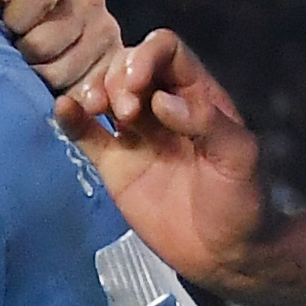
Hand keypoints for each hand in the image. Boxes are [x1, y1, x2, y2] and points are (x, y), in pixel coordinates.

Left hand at [0, 0, 126, 98]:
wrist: (41, 60)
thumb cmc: (10, 29)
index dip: (16, 19)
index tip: (8, 33)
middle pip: (44, 41)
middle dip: (24, 57)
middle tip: (19, 62)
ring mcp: (107, 31)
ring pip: (62, 72)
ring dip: (41, 82)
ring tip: (34, 77)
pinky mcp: (117, 65)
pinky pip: (88, 91)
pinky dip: (69, 100)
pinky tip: (57, 98)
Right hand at [49, 24, 276, 290]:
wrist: (226, 253)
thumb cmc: (241, 203)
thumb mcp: (238, 158)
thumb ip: (206, 123)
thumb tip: (161, 100)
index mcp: (197, 95)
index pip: (166, 51)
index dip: (147, 56)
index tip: (139, 84)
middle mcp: (163, 106)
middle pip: (128, 65)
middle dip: (118, 77)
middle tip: (124, 112)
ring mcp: (136, 134)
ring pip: (104, 92)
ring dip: (93, 90)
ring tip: (95, 109)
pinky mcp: (115, 164)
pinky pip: (86, 133)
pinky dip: (71, 118)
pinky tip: (63, 109)